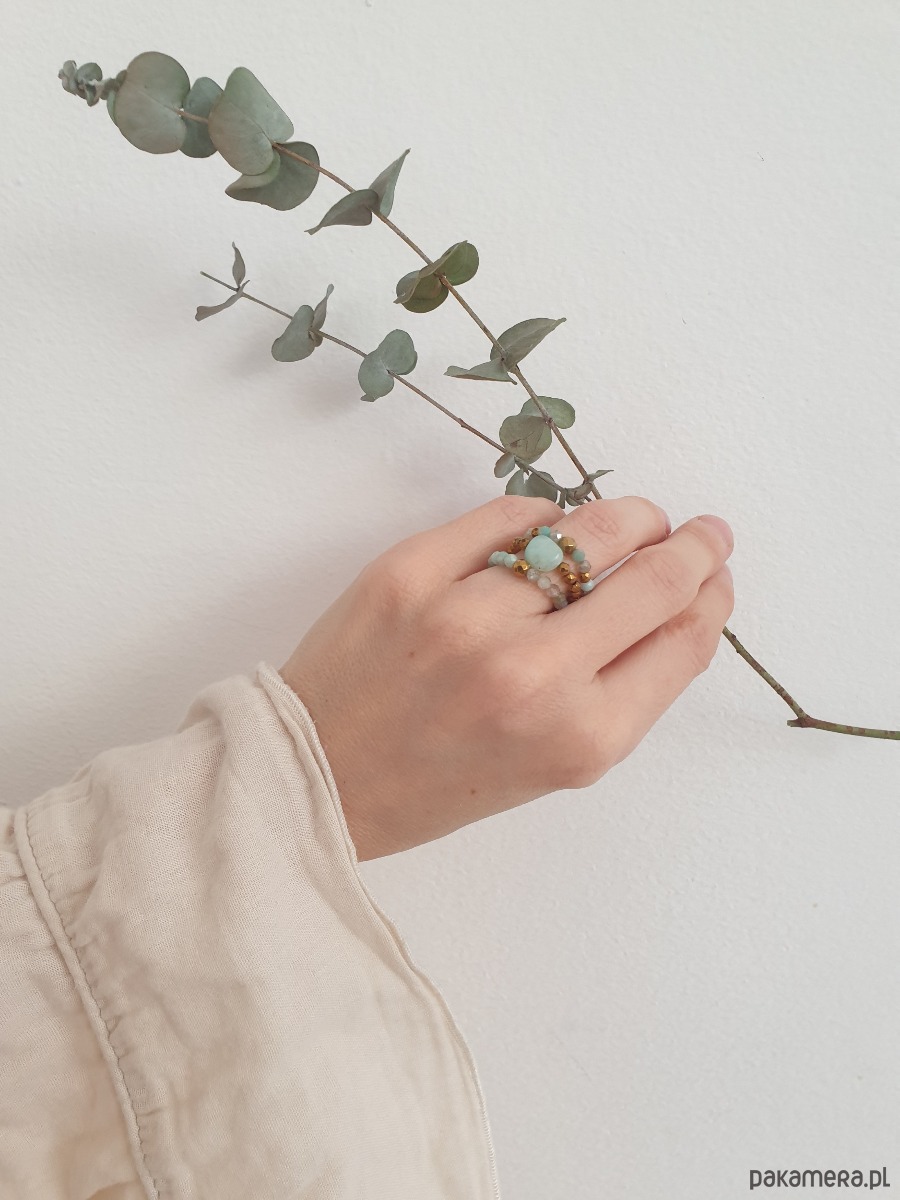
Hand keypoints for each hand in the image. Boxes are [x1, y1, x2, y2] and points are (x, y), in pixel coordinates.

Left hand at [278, 495, 733, 860]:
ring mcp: (468, 616)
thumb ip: (620, 690)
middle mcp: (533, 675)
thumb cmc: (441, 781)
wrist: (319, 774)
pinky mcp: (411, 570)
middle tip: (699, 531)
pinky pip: (510, 514)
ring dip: (627, 519)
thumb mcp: (552, 765)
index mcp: (580, 739)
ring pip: (586, 531)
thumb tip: (676, 600)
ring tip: (634, 521)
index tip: (715, 571)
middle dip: (693, 546)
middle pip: (654, 578)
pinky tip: (548, 531)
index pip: (682, 638)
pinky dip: (542, 516)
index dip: (712, 594)